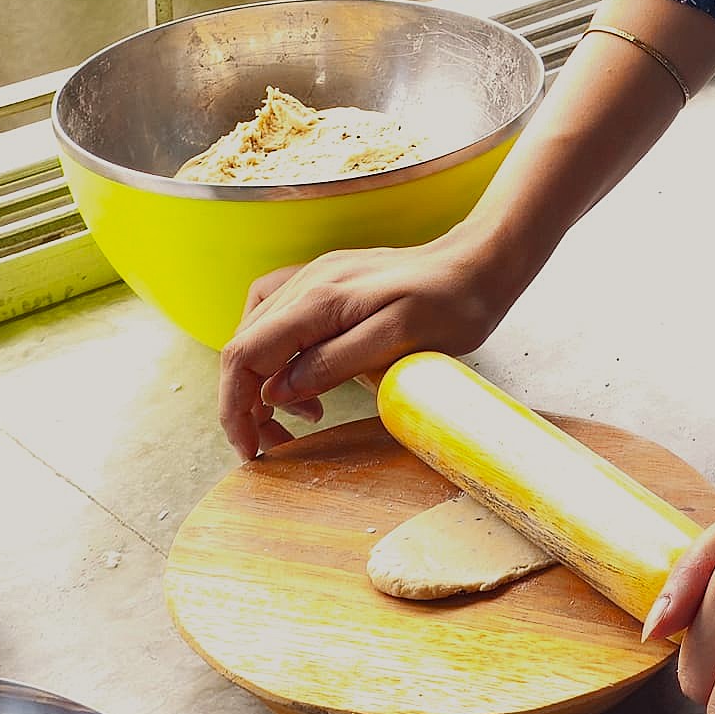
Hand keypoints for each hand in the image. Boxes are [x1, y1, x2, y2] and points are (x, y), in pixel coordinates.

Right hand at [214, 235, 520, 457]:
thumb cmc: (452, 304)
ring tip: (301, 417)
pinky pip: (279, 320)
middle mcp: (307, 283)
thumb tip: (277, 390)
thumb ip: (333, 362)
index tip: (250, 449)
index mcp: (318, 299)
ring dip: (262, 382)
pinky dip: (278, 355)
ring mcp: (316, 279)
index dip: (235, 405)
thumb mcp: (399, 340)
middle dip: (246, 402)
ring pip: (257, 334)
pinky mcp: (329, 285)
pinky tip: (302, 376)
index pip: (245, 353)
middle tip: (274, 445)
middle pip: (244, 345)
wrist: (479, 264)